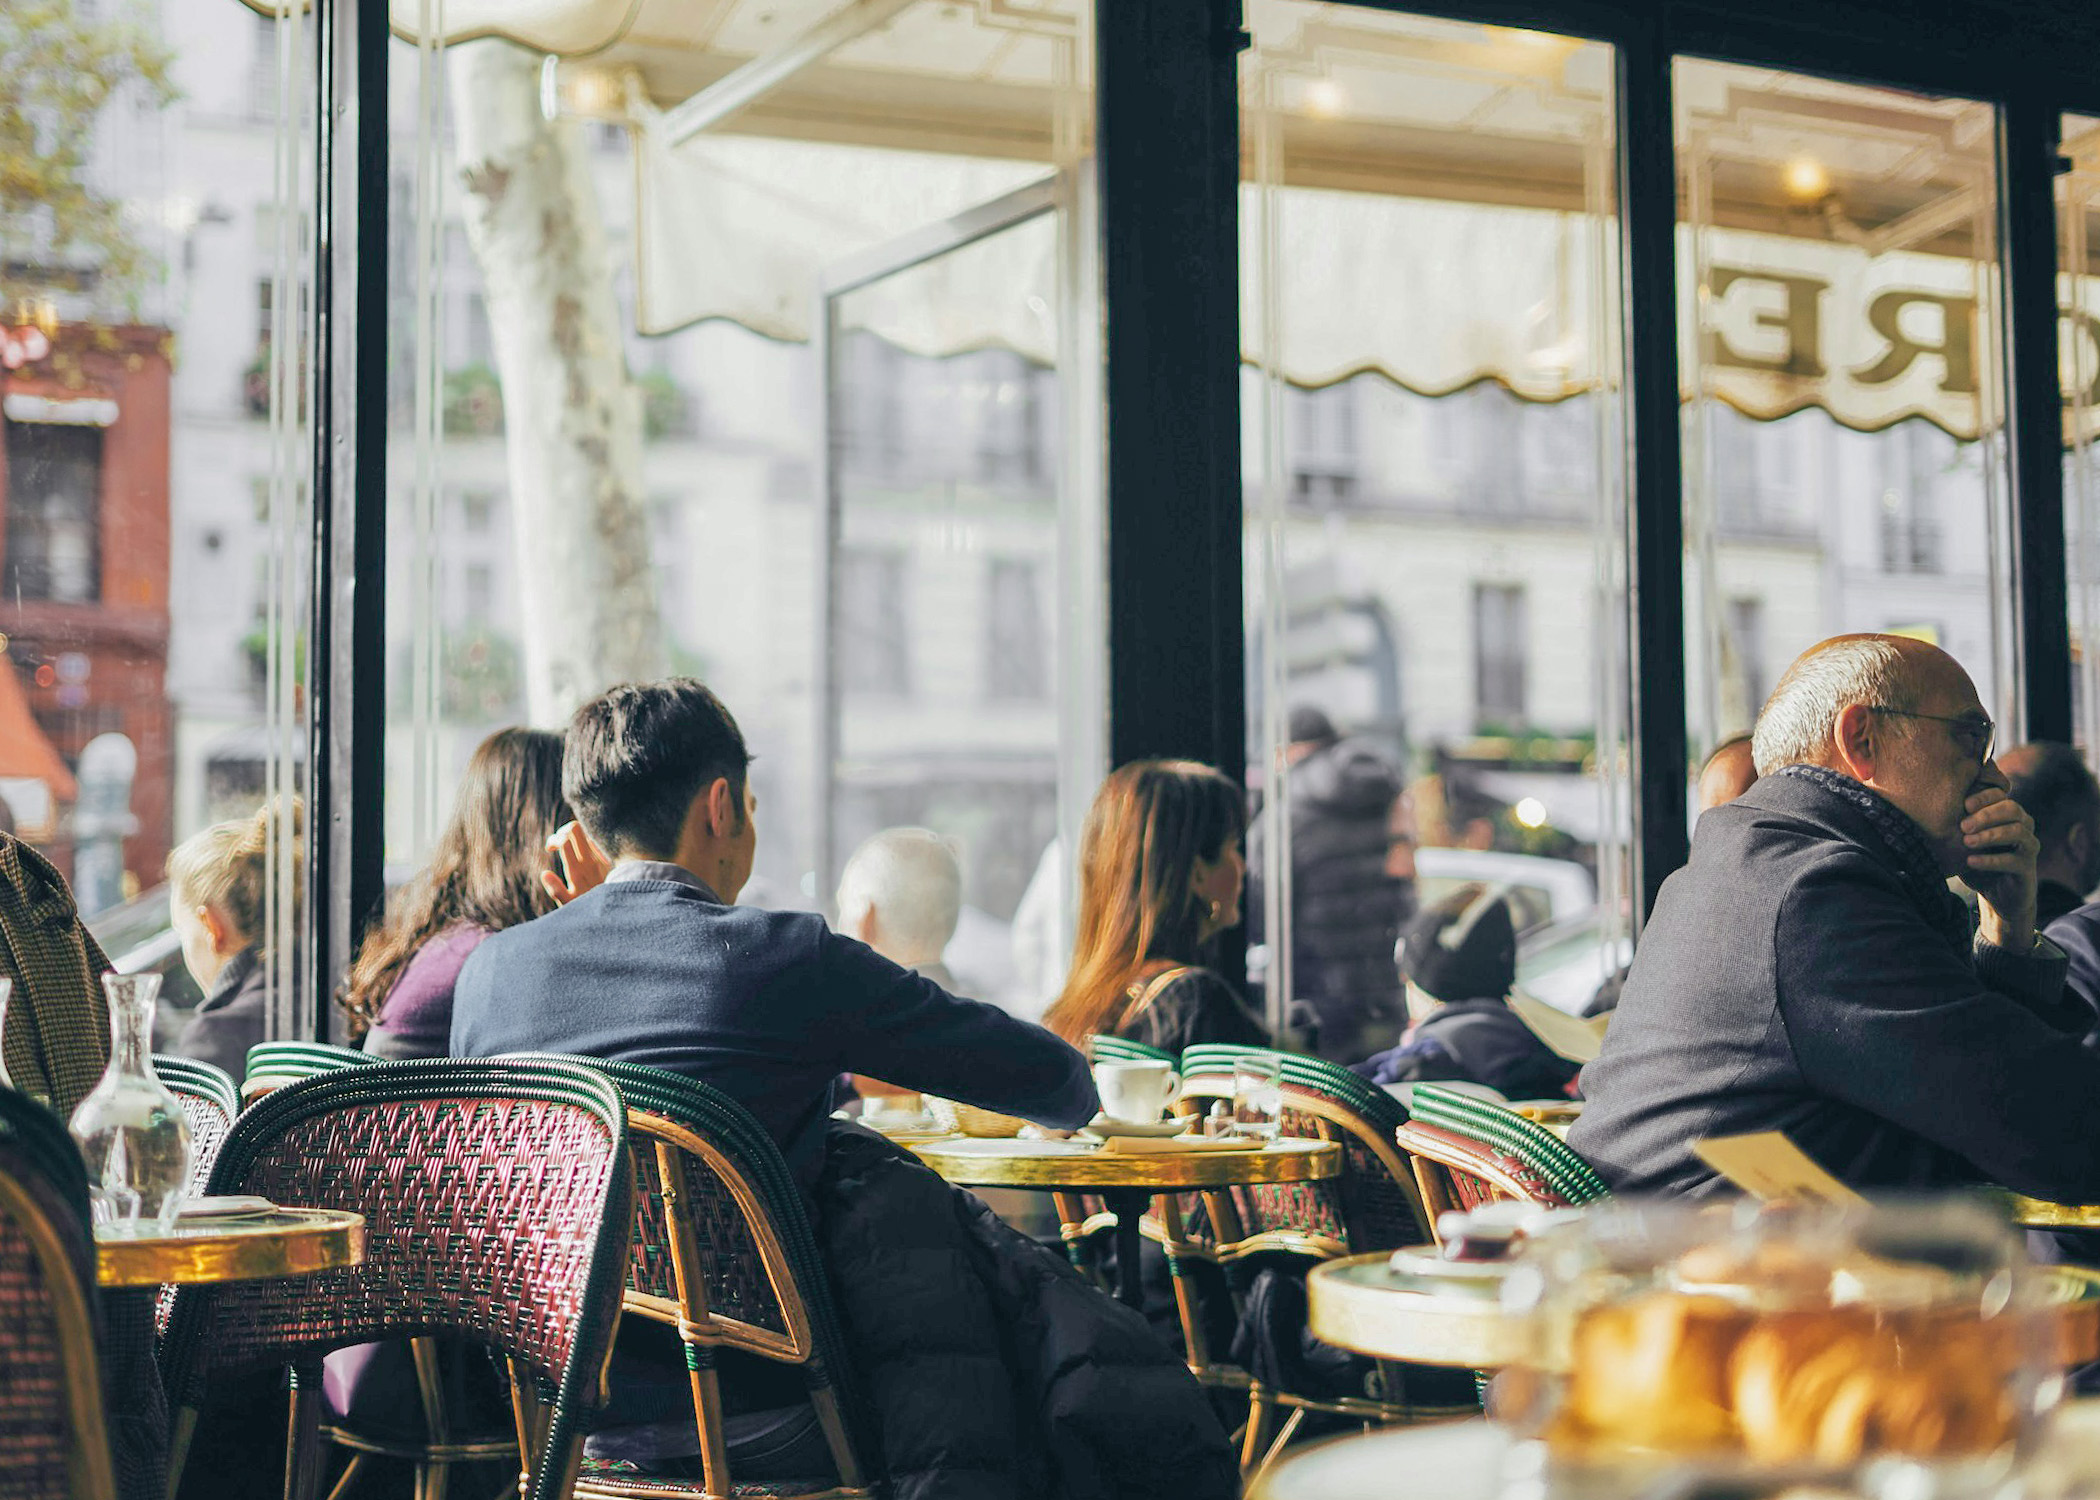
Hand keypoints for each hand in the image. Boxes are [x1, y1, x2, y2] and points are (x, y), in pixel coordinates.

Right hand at [541, 821, 612, 906]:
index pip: (564, 840)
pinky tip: (584, 850)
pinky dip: (588, 840)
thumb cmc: (591, 912)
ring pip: (587, 833)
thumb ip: (556, 890)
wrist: (620, 910)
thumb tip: (544, 873)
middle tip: (559, 843)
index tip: (550, 849)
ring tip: (571, 846)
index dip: (554, 839)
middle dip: (562, 831)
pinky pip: (599, 840)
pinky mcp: (613, 858)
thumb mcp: (571, 906)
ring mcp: (604, 858)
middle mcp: (592, 862)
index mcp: (577, 872)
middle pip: (575, 829)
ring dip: (576, 836)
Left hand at [1958, 785, 2038, 948]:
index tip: (1964, 804)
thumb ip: (1955, 823)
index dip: (1984, 797)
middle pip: (2012, 809)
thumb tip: (1929, 804)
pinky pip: (2013, 860)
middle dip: (1986, 815)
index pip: (2000, 795)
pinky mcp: (2028, 867)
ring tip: (1967, 842)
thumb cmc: (1976, 859)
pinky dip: (1990, 859)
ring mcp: (2029, 846)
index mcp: (2008, 814)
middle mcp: (2023, 825)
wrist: (1996, 894)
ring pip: (2016, 831)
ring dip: (1989, 835)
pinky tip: (1971, 861)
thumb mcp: (1963, 840)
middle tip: (1963, 826)